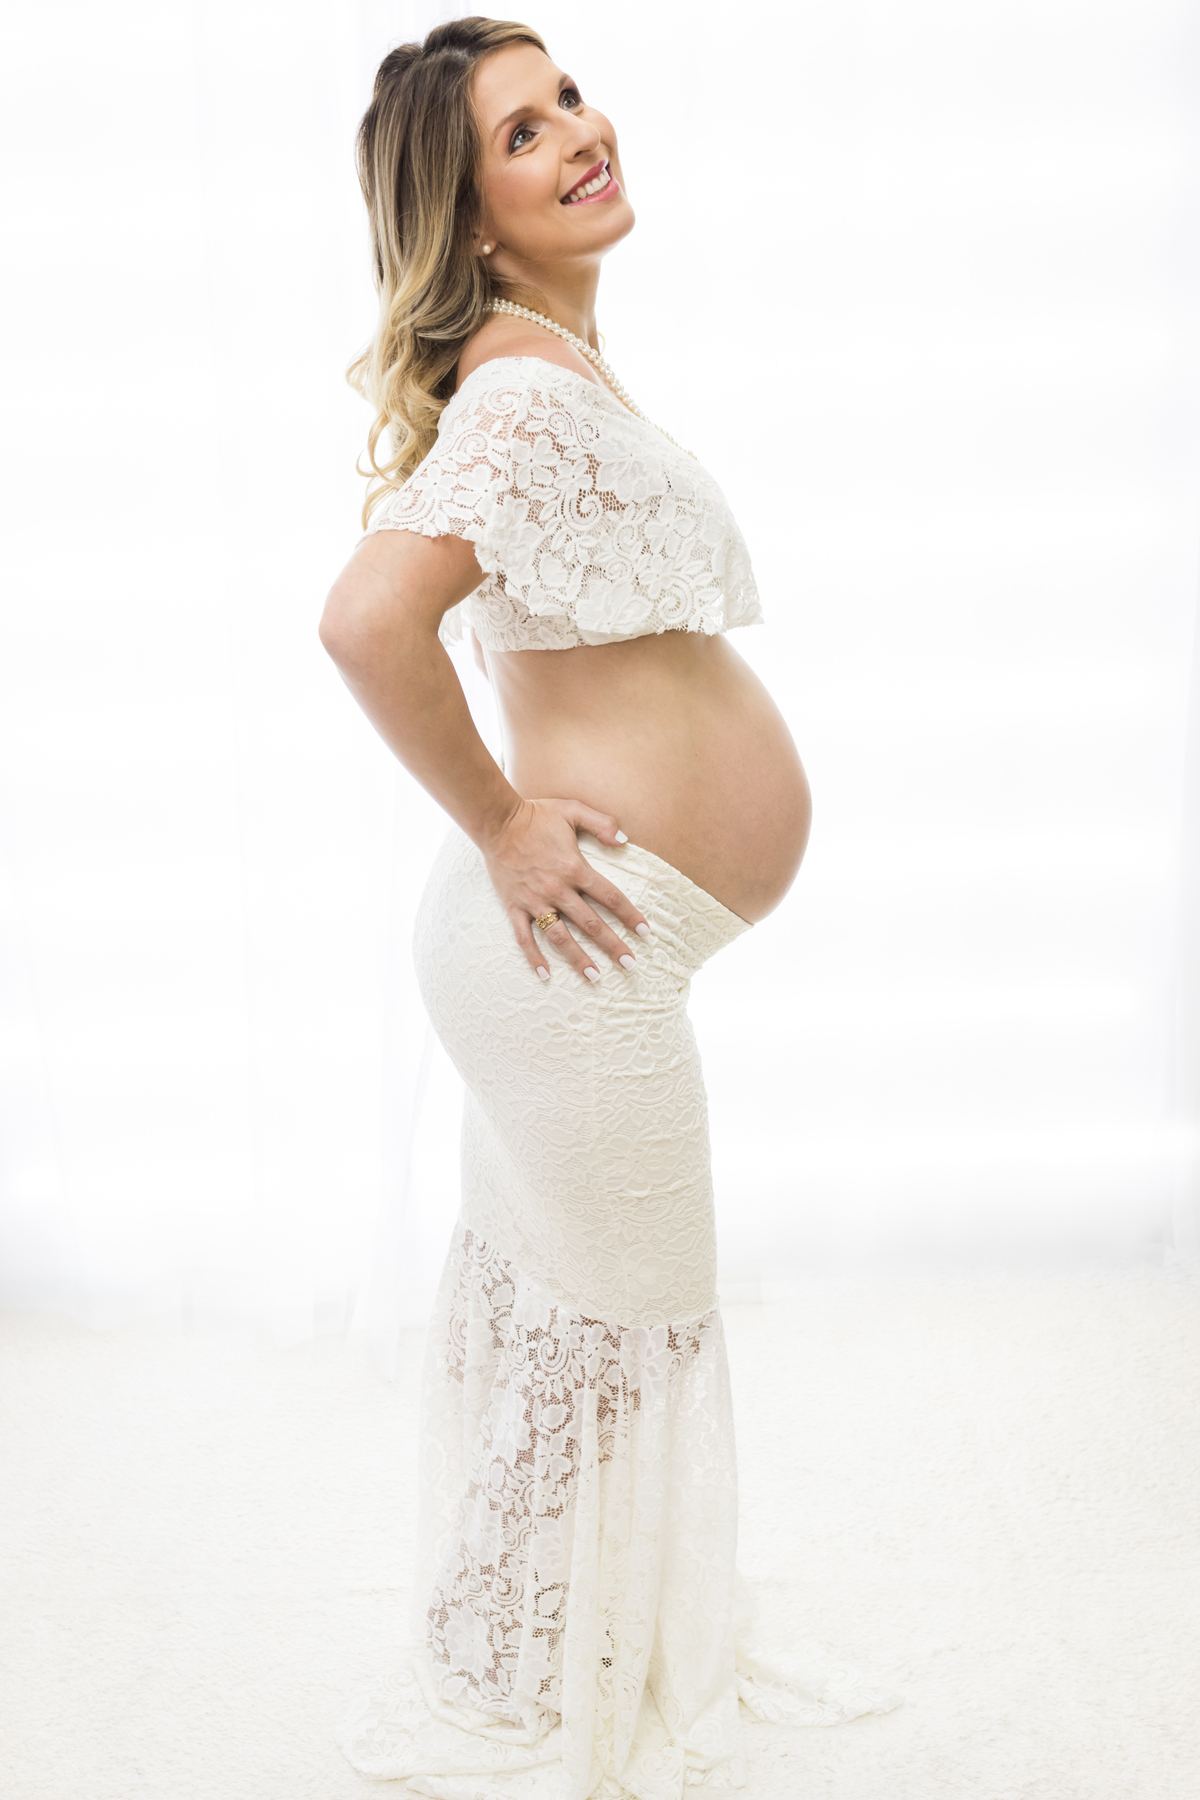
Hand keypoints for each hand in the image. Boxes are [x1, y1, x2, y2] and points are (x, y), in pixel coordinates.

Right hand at [481, 798, 650, 983]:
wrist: (496, 822)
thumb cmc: (536, 815)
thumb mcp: (572, 810)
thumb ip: (601, 823)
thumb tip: (625, 840)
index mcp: (574, 868)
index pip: (609, 897)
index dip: (629, 915)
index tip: (644, 932)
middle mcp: (557, 889)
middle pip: (590, 924)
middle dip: (612, 945)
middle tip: (629, 964)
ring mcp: (535, 901)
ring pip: (560, 937)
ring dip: (578, 959)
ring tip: (595, 977)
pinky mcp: (514, 906)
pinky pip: (524, 937)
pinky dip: (534, 957)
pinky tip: (545, 975)